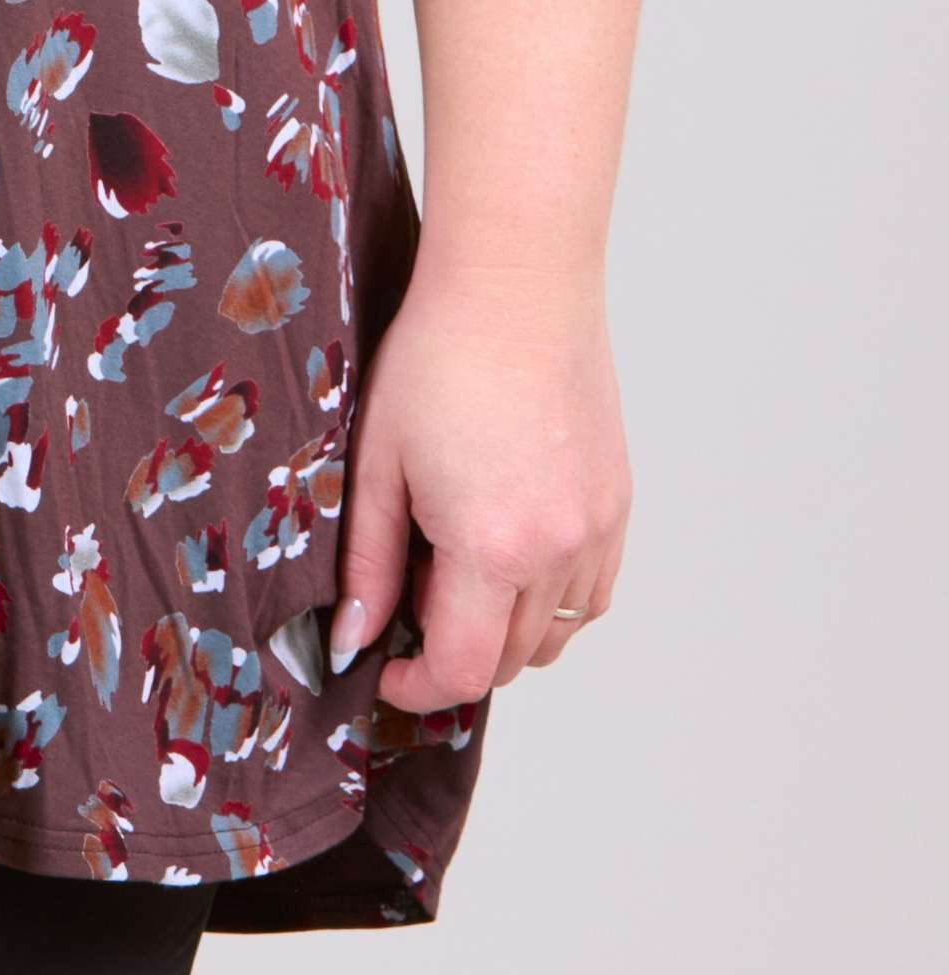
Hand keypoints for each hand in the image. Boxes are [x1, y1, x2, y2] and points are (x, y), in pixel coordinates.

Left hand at [327, 261, 629, 712]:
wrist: (516, 286)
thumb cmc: (438, 359)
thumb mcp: (379, 464)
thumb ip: (368, 564)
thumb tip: (355, 639)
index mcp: (492, 548)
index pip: (461, 670)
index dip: (415, 688)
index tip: (385, 668)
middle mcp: (559, 551)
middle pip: (509, 659)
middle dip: (452, 650)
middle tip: (409, 588)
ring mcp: (599, 530)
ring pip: (555, 632)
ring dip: (504, 627)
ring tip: (456, 556)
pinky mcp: (618, 505)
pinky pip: (591, 592)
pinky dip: (551, 596)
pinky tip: (508, 544)